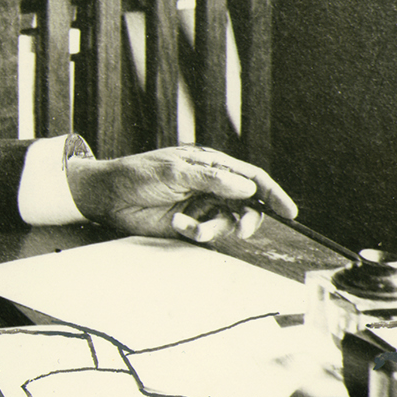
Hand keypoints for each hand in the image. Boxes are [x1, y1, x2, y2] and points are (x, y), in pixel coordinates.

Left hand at [65, 146, 297, 243]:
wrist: (108, 196)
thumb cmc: (138, 174)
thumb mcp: (175, 172)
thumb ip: (212, 180)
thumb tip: (248, 188)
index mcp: (211, 164)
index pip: (251, 177)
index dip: (272, 193)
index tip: (289, 212)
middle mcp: (211, 184)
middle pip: (246, 204)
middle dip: (248, 219)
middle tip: (242, 230)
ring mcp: (200, 204)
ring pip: (227, 222)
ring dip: (214, 228)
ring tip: (191, 227)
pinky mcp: (188, 223)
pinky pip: (206, 232)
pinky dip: (196, 231)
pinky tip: (177, 224)